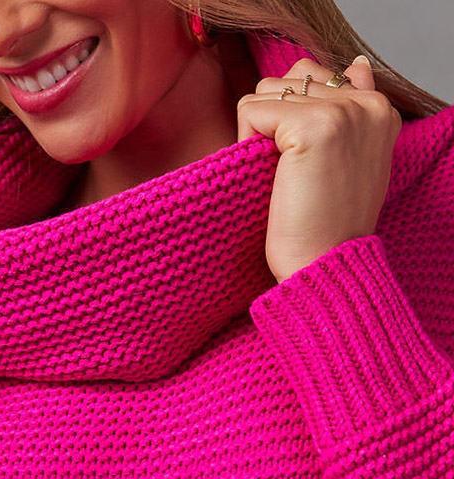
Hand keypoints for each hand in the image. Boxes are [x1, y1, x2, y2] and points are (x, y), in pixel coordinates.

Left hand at [236, 56, 402, 283]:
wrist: (326, 266)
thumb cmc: (328, 227)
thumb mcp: (352, 161)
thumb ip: (352, 112)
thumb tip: (355, 66)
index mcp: (379, 109)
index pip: (318, 77)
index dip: (291, 117)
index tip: (305, 165)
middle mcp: (366, 102)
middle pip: (290, 78)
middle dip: (273, 120)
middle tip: (291, 174)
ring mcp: (342, 111)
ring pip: (267, 89)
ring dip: (258, 130)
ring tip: (281, 174)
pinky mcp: (312, 126)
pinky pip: (250, 109)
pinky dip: (246, 141)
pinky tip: (268, 176)